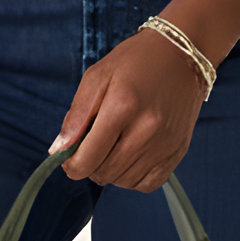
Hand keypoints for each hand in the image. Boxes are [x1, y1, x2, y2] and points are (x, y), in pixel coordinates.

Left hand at [52, 29, 206, 190]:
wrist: (181, 55)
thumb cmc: (135, 63)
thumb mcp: (96, 77)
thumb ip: (76, 116)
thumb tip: (58, 151)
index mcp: (122, 108)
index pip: (86, 162)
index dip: (71, 163)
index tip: (70, 153)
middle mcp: (146, 130)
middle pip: (103, 174)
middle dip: (91, 163)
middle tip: (94, 141)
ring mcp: (164, 144)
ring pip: (123, 182)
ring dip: (111, 170)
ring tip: (115, 143)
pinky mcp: (177, 152)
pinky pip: (146, 185)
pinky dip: (133, 177)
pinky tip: (131, 154)